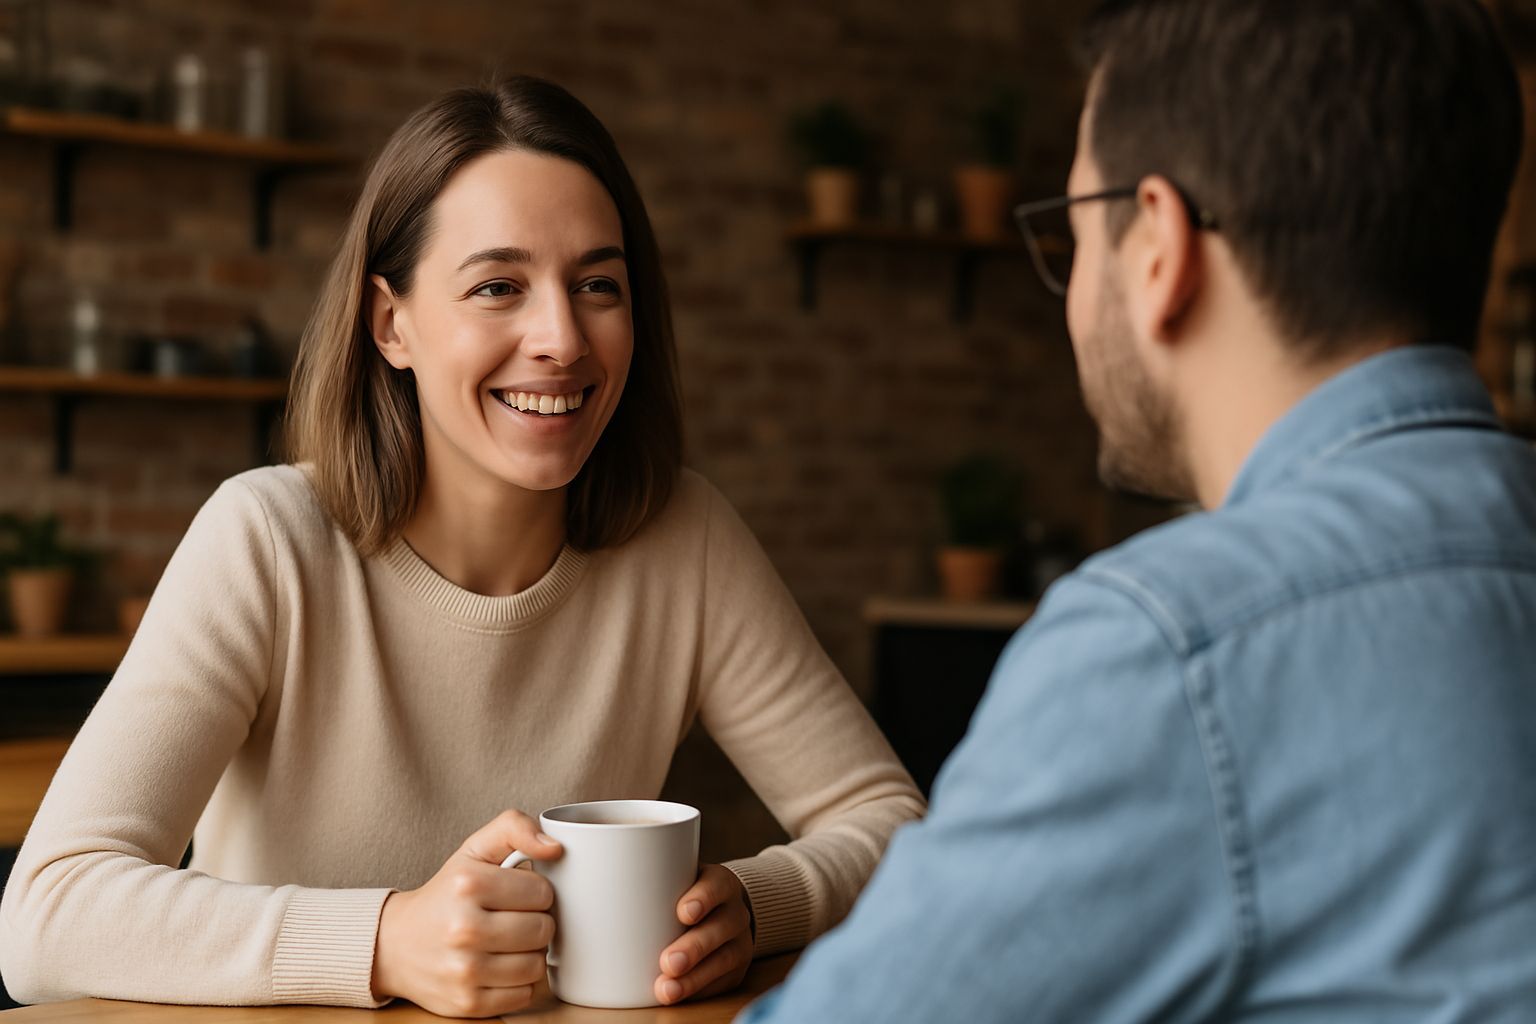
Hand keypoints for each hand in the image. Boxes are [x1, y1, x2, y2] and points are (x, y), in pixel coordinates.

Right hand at [371, 810, 563, 1017]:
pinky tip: (498, 967)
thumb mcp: (474, 849)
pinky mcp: (468, 1003)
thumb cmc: (445, 894)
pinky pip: (524, 995)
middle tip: (513, 919)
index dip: (536, 892)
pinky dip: (518, 983)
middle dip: (535, 922)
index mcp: (467, 883)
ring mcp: (464, 970)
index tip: (517, 894)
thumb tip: (555, 848)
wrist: (395, 944)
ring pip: (537, 965)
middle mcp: (463, 928)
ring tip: (507, 943)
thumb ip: (514, 828)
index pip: (543, 891)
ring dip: (529, 954)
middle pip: (543, 929)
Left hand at [654, 863, 753, 1004]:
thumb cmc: (683, 893)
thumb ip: (645, 879)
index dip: (702, 898)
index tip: (682, 912)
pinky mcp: (735, 968)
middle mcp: (734, 911)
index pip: (716, 886)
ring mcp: (739, 941)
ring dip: (694, 978)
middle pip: (721, 928)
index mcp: (719, 883)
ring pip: (724, 960)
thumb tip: (588, 882)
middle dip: (694, 947)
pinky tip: (679, 996)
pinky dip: (699, 991)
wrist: (722, 909)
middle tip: (667, 962)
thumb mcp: (674, 877)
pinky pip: (721, 982)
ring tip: (667, 990)